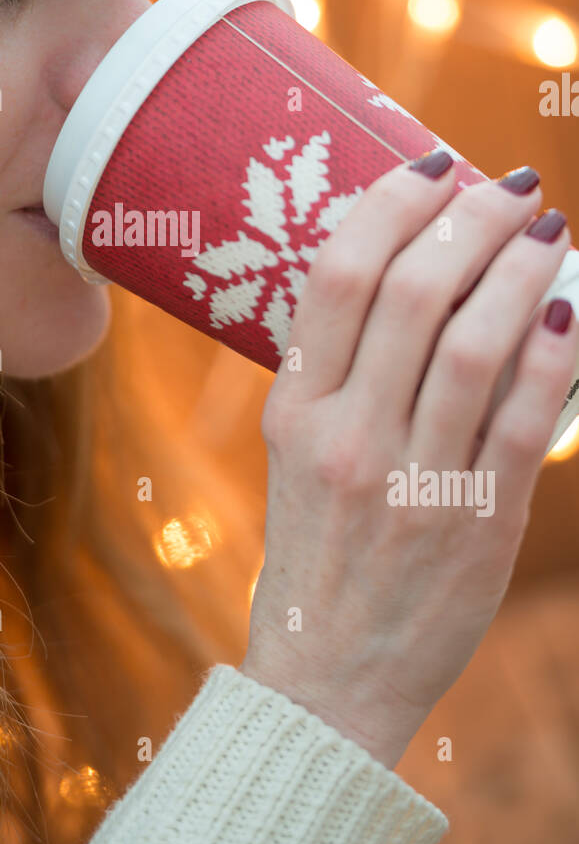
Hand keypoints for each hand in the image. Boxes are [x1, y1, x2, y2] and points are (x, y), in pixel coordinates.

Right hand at [240, 155, 577, 767]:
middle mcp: (344, 437)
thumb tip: (421, 273)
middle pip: (412, 292)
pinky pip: (524, 418)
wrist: (328, 677)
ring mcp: (409, 482)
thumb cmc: (319, 552)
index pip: (338, 277)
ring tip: (548, 230)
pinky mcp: (475, 523)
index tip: (434, 165)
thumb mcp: (296, 453)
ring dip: (523, 270)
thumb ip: (340, 371)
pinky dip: (555, 352)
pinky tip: (572, 309)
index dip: (392, 205)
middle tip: (508, 187)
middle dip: (471, 220)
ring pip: (474, 343)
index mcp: (293, 409)